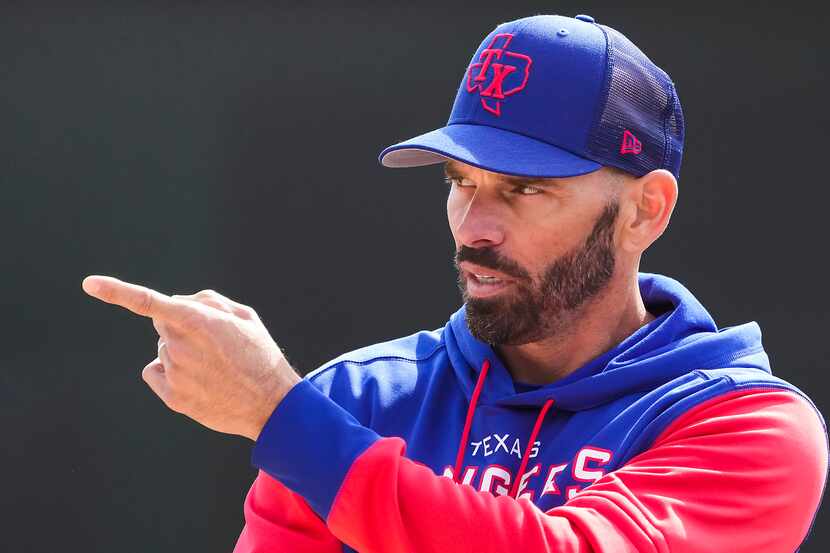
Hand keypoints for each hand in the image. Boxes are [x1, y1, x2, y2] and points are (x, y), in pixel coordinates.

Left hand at [82, 275, 300, 440]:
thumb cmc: (260, 356)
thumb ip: (208, 301)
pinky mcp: (172, 396)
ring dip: (181, 350)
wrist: (270, 405)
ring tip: (215, 365)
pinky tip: (196, 380)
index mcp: (199, 322)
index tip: (90, 283)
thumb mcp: (245, 317)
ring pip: (164, 348)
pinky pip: (155, 371)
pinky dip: (168, 371)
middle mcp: (181, 346)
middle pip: (163, 323)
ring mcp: (174, 373)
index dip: (117, 291)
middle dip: (180, 324)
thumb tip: (178, 301)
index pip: (150, 303)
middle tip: (212, 340)